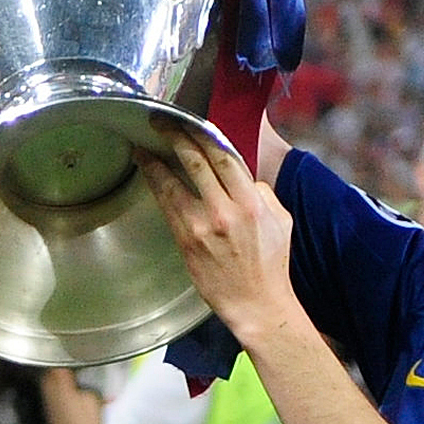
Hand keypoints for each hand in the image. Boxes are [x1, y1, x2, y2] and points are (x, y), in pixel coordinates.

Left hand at [134, 123, 298, 339]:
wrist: (256, 303)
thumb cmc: (270, 263)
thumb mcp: (280, 220)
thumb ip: (260, 192)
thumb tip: (238, 175)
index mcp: (252, 202)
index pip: (224, 155)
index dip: (203, 134)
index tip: (190, 120)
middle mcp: (226, 211)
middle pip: (196, 162)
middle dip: (176, 136)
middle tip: (160, 120)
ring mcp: (202, 226)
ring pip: (174, 182)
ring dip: (156, 161)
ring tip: (143, 145)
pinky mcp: (186, 240)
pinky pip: (167, 205)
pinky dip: (156, 185)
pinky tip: (148, 173)